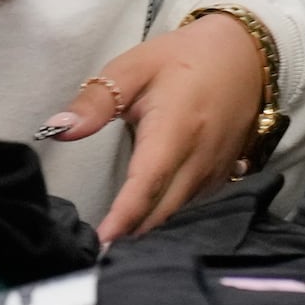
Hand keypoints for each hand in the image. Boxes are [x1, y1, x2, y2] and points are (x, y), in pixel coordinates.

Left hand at [38, 12, 268, 241]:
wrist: (245, 55)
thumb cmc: (184, 59)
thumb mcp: (133, 68)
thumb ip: (96, 101)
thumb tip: (59, 128)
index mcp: (175, 130)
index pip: (147, 184)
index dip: (124, 217)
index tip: (102, 241)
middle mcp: (200, 158)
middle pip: (162, 209)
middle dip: (131, 231)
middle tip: (97, 248)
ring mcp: (216, 170)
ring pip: (177, 210)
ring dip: (147, 226)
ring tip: (116, 238)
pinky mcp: (223, 175)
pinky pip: (191, 203)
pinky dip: (166, 213)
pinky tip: (144, 217)